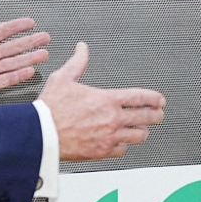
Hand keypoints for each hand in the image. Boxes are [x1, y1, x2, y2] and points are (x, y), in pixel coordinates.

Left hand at [0, 0, 50, 103]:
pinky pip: (7, 79)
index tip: (29, 22)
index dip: (17, 26)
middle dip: (31, 41)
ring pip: (15, 62)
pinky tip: (30, 71)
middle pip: (15, 46)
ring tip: (44, 53)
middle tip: (44, 37)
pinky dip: (19, 76)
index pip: (3, 31)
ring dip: (30, 58)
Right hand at [39, 42, 166, 160]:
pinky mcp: (102, 152)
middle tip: (158, 114)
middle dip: (156, 115)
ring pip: (139, 136)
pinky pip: (122, 150)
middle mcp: (112, 119)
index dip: (155, 98)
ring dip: (142, 131)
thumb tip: (82, 49)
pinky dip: (123, 146)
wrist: (40, 134)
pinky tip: (121, 142)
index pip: (141, 97)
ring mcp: (109, 137)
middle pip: (147, 117)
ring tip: (142, 129)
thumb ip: (77, 62)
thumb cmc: (50, 109)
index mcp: (107, 100)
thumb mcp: (63, 78)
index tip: (159, 100)